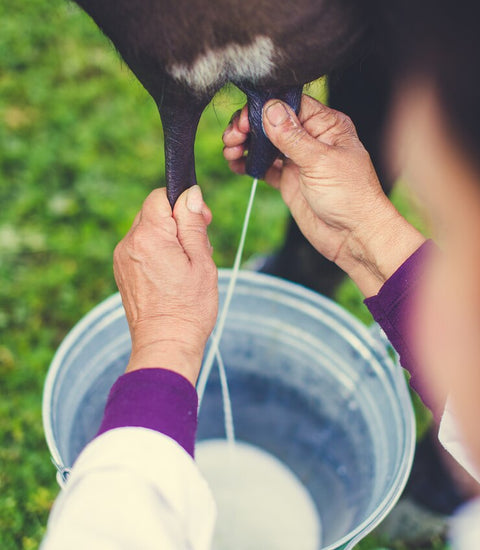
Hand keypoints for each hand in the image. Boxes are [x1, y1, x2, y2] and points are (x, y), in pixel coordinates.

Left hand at [113, 186, 217, 385]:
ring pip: (147, 229)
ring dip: (168, 237)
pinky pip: (140, 248)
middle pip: (153, 211)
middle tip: (198, 246)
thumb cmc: (189, 308)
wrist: (165, 344)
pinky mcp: (122, 272)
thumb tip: (191, 193)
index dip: (183, 202)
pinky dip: (157, 251)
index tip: (202, 221)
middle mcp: (129, 243)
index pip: (160, 196)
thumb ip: (193, 223)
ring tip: (185, 265)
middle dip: (177, 220)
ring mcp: (122, 259)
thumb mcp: (201, 261)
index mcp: (149, 236)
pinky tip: (172, 273)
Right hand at [223, 95, 424, 295]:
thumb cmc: (351, 197)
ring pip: (265, 144)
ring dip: (245, 144)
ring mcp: (298, 160)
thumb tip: (270, 109)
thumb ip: (292, 137)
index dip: (265, 108)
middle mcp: (311, 139)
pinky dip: (248, 164)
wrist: (353, 237)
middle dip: (249, 126)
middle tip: (233, 137)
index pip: (290, 104)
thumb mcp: (320, 162)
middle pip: (273, 122)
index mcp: (326, 126)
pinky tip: (236, 164)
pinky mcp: (289, 180)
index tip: (245, 119)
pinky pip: (263, 167)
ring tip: (230, 151)